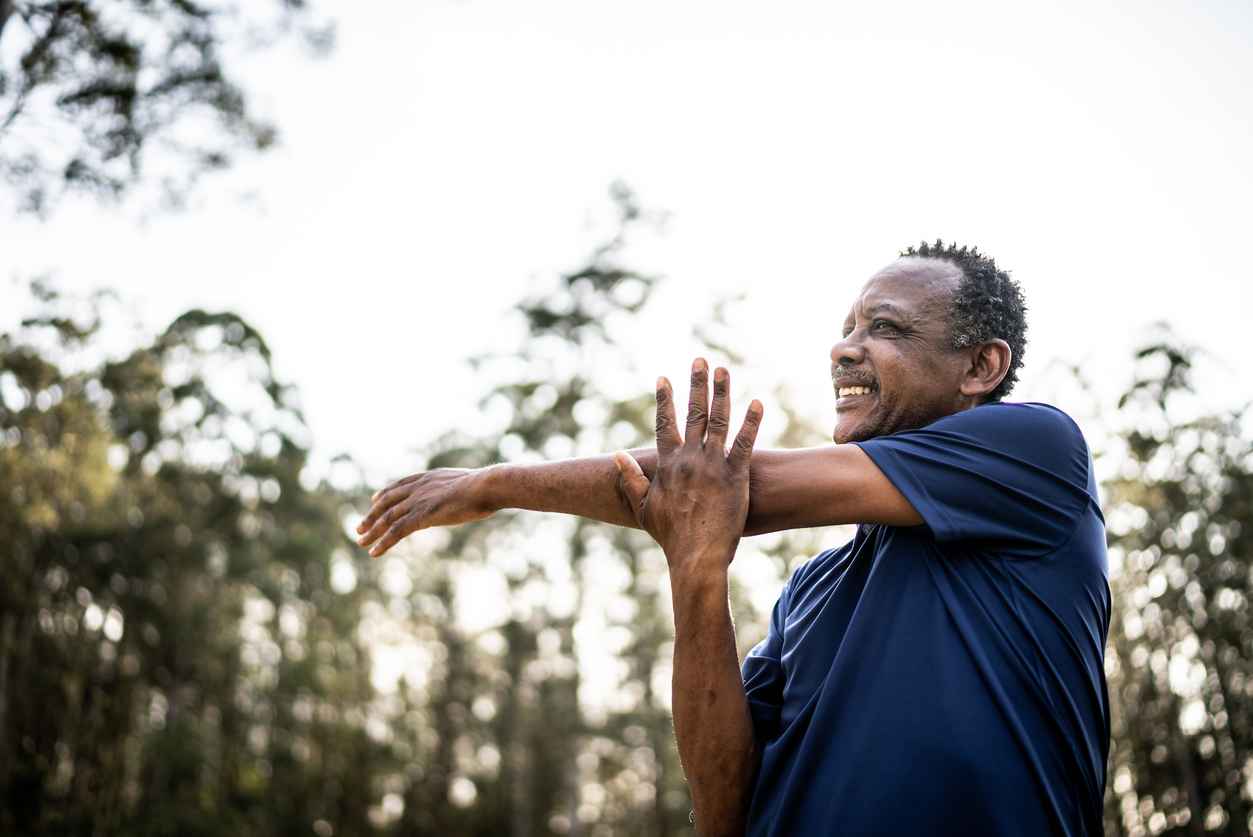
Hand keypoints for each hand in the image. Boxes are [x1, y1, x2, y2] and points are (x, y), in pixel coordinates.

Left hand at [356, 468, 493, 556]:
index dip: (385, 494)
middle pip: (387, 502)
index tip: (374, 499)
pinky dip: (384, 542)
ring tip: (362, 542)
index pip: (400, 485)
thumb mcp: (468, 484)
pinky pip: (396, 531)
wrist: (487, 486)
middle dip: (372, 515)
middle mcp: (419, 488)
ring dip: (373, 531)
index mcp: (429, 478)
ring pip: (388, 518)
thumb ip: (457, 489)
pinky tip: (374, 552)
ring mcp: (419, 501)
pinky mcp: (422, 516)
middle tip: (360, 528)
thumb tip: (466, 493)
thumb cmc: (487, 487)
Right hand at [614, 359, 761, 575]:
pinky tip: (757, 403)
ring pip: (718, 420)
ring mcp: (714, 464)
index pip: (664, 422)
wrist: (696, 556)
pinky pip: (744, 443)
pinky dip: (751, 422)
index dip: (664, 399)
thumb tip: (618, 454)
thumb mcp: (642, 507)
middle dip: (696, 383)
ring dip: (722, 392)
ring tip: (724, 370)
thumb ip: (632, 478)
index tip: (663, 377)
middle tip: (700, 359)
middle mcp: (690, 458)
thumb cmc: (669, 535)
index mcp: (668, 463)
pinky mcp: (736, 475)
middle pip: (694, 412)